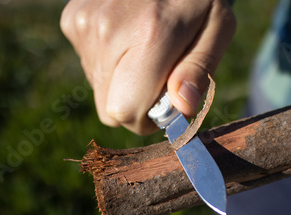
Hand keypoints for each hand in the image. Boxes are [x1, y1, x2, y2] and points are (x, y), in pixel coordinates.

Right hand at [60, 0, 235, 134]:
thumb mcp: (217, 28)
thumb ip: (199, 70)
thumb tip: (180, 109)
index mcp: (150, 36)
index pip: (125, 111)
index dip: (146, 119)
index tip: (164, 105)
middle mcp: (108, 31)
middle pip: (109, 108)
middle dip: (136, 104)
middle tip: (157, 76)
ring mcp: (84, 24)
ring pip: (99, 89)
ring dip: (122, 82)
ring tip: (143, 48)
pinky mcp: (72, 20)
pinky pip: (89, 66)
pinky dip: (109, 63)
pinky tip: (127, 36)